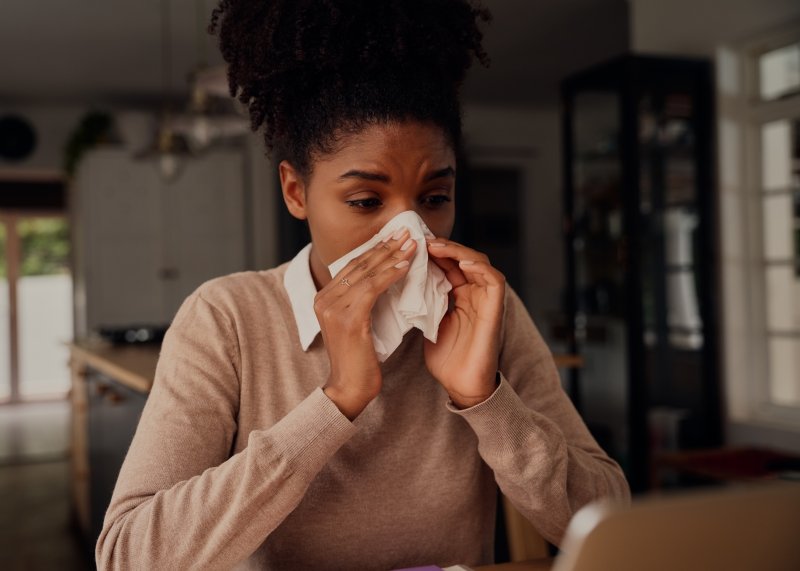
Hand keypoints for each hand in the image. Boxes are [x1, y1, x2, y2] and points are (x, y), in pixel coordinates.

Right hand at [314, 228, 416, 419]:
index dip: (376, 249)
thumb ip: (363, 301)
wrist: (349, 389)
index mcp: (323, 297)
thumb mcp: (358, 323)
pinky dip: (390, 275)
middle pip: (359, 264)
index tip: (396, 236)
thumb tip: (385, 276)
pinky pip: (372, 289)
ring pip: (367, 273)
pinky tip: (406, 266)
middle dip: (386, 246)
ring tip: (412, 244)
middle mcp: (324, 299)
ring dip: (392, 256)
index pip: (353, 265)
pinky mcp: (347, 319)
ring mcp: (333, 308)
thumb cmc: (359, 359)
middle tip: (407, 232)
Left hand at [424, 238, 504, 407]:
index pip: (447, 264)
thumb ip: (423, 301)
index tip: (410, 244)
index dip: (431, 252)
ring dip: (458, 251)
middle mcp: (474, 293)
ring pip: (478, 262)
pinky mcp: (495, 309)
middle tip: (420, 239)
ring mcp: (486, 300)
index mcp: (459, 295)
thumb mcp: (428, 323)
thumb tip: (402, 281)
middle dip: (442, 246)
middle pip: (462, 257)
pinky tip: (460, 262)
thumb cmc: (446, 359)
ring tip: (435, 246)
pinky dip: (479, 267)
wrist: (461, 386)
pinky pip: (494, 280)